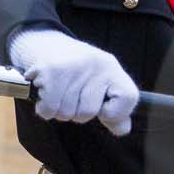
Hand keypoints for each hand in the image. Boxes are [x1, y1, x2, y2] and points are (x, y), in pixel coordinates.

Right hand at [8, 27, 138, 135]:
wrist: (46, 44)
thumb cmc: (78, 72)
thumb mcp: (102, 84)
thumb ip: (115, 110)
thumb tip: (122, 129)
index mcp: (112, 67)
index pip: (129, 97)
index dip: (115, 113)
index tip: (103, 109)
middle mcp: (96, 64)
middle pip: (88, 112)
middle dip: (77, 113)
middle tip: (72, 96)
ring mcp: (73, 67)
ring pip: (66, 113)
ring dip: (59, 110)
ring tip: (58, 92)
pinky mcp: (51, 71)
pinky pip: (48, 109)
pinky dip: (44, 109)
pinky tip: (46, 94)